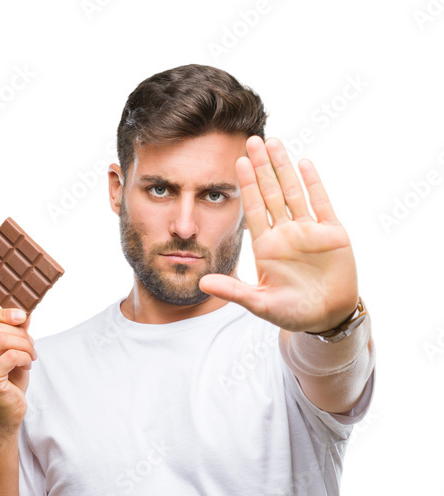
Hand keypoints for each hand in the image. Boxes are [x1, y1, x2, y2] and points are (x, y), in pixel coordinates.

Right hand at [0, 307, 36, 430]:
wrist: (5, 415)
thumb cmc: (7, 383)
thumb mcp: (10, 352)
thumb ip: (13, 332)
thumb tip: (23, 314)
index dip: (3, 313)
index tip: (23, 317)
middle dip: (19, 334)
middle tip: (31, 347)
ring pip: (3, 340)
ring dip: (24, 345)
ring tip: (30, 356)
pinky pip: (11, 355)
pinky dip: (25, 358)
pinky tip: (27, 366)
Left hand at [198, 136, 358, 332]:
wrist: (328, 318)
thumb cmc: (293, 313)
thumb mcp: (260, 303)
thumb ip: (233, 291)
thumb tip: (201, 283)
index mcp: (267, 247)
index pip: (254, 210)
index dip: (247, 186)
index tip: (237, 162)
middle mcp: (286, 234)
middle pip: (271, 193)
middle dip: (262, 168)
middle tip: (252, 140)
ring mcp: (309, 231)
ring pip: (294, 192)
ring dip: (283, 168)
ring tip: (273, 142)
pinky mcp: (332, 233)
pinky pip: (321, 203)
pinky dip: (313, 184)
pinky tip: (303, 164)